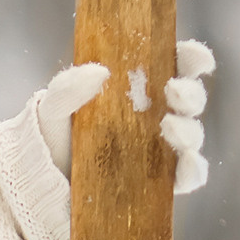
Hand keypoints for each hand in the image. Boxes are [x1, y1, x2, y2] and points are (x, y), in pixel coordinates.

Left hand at [37, 40, 214, 195]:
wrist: (43, 182)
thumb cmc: (54, 135)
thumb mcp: (53, 108)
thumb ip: (68, 87)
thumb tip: (99, 72)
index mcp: (138, 87)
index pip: (174, 66)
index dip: (192, 58)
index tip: (195, 57)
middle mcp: (156, 115)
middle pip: (190, 100)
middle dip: (191, 93)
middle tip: (174, 91)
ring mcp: (160, 149)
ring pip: (192, 135)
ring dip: (190, 130)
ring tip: (169, 127)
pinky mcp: (160, 182)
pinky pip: (188, 176)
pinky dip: (194, 169)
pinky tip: (185, 163)